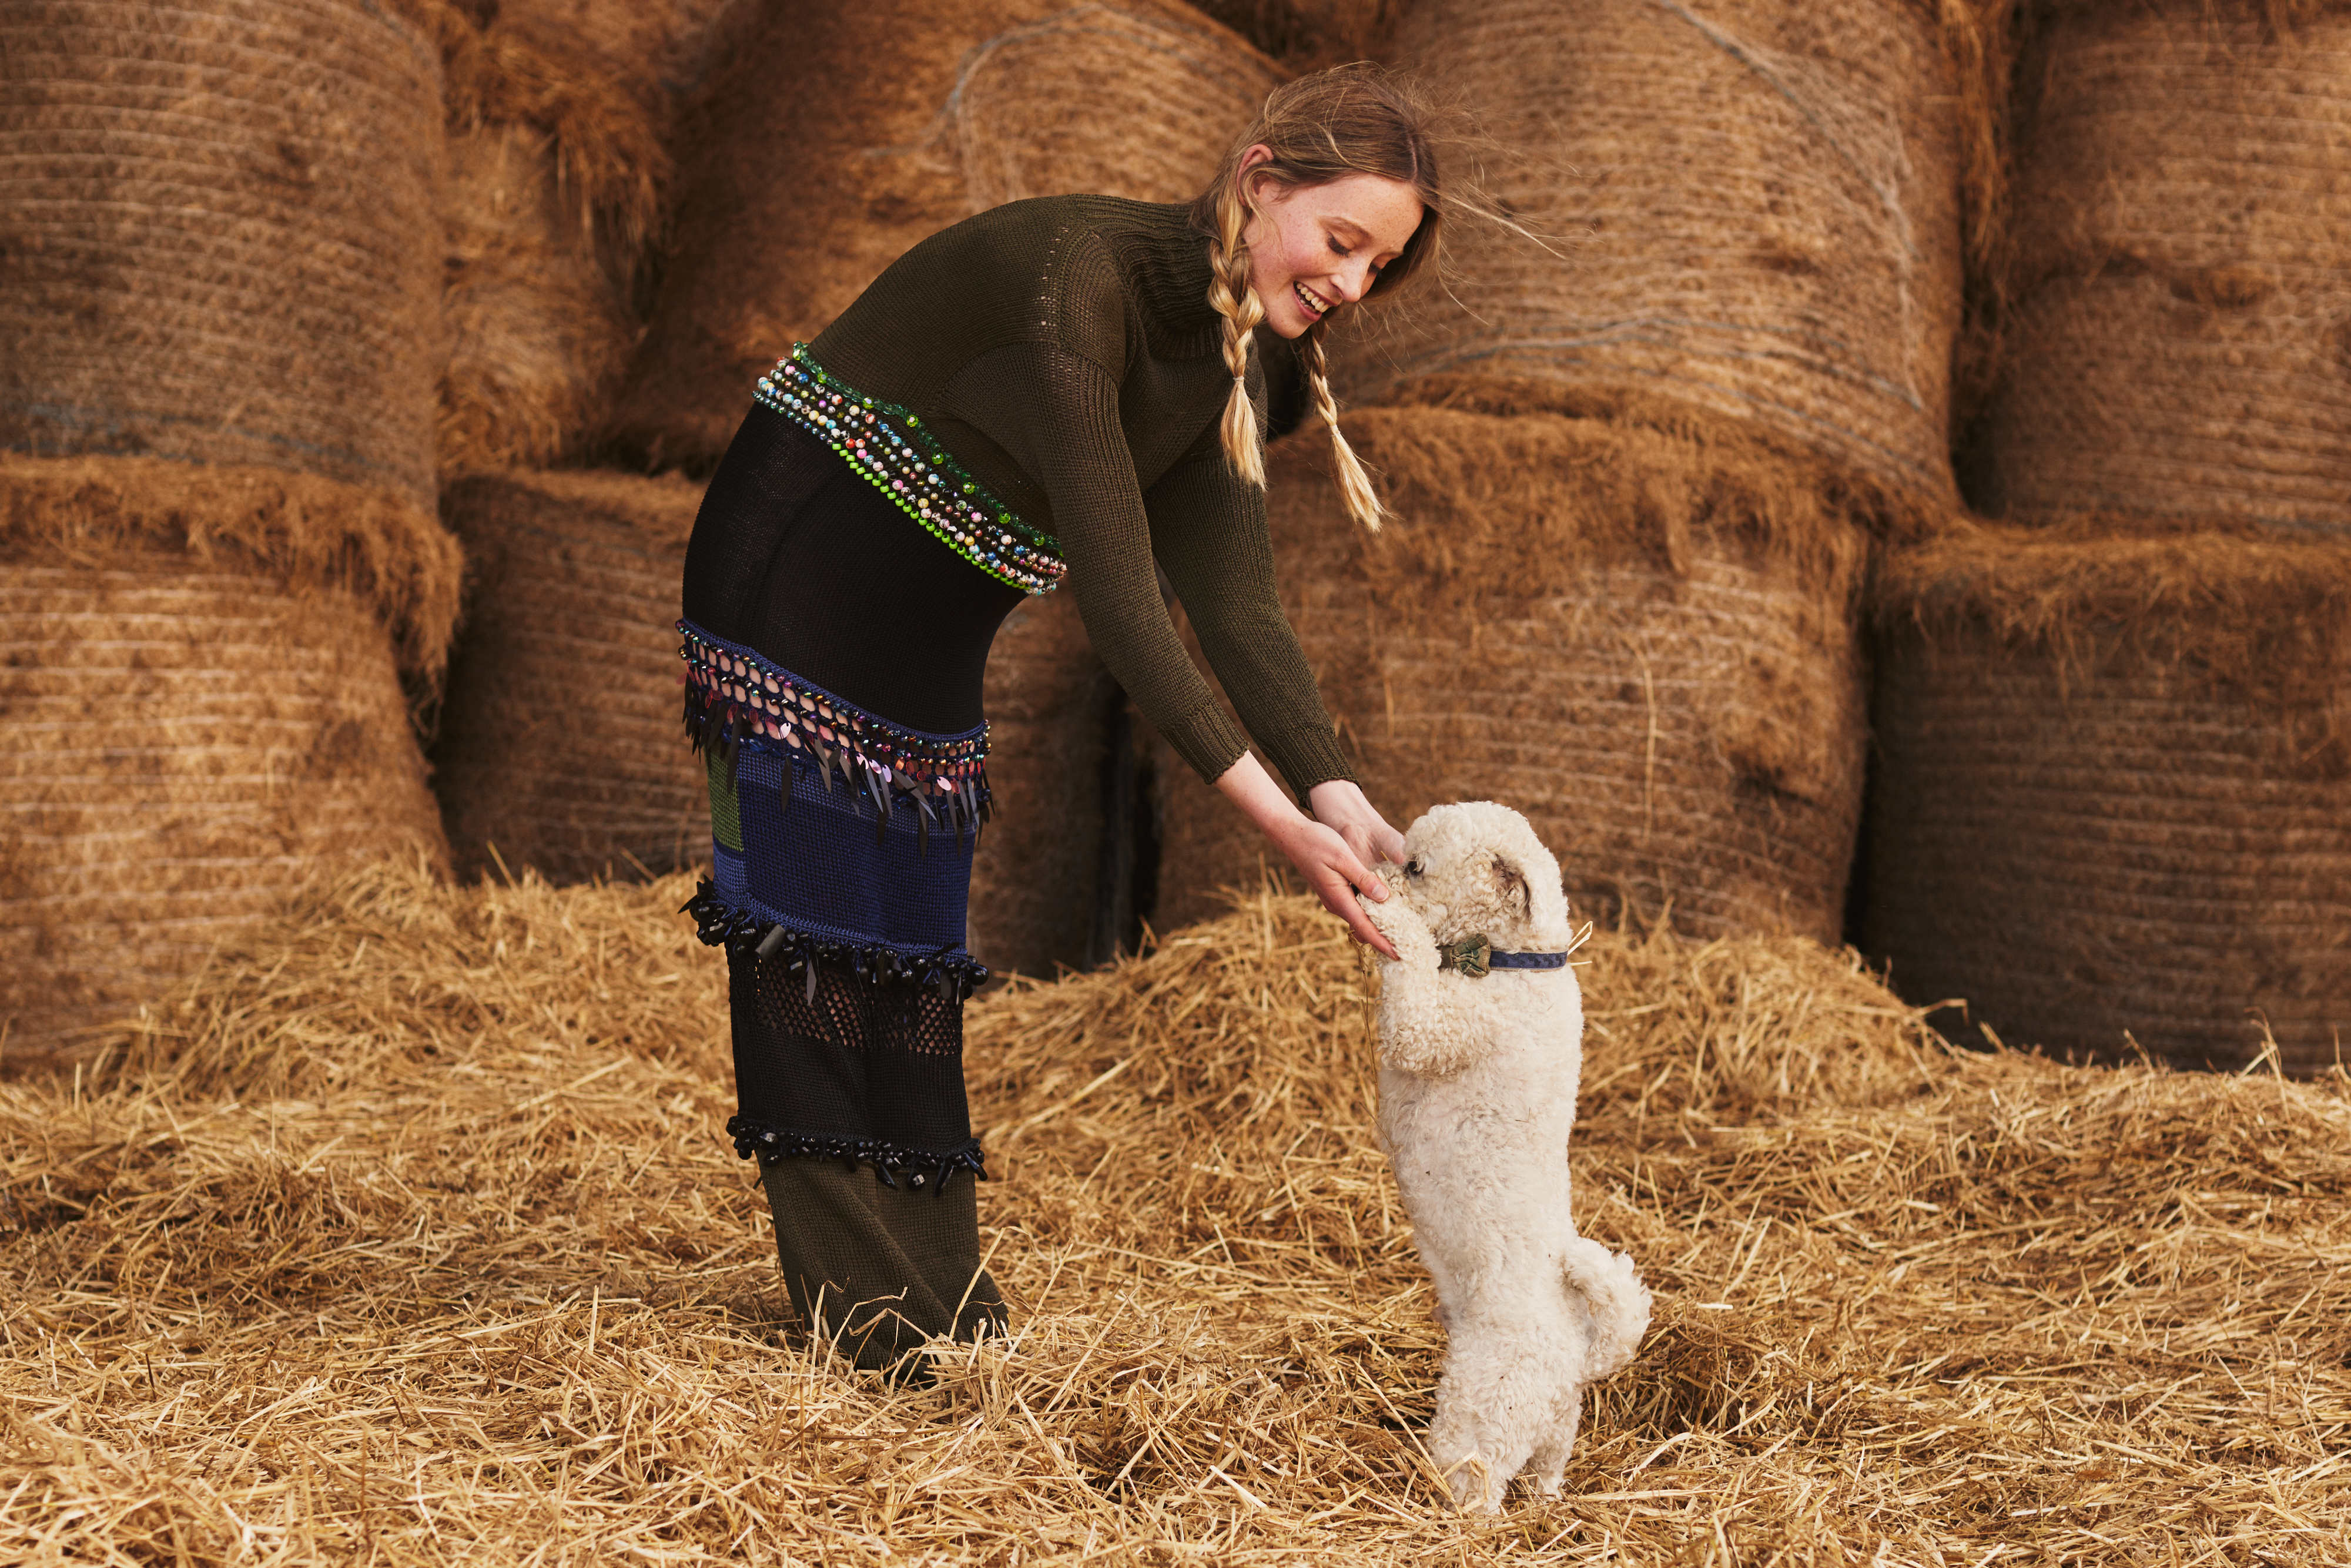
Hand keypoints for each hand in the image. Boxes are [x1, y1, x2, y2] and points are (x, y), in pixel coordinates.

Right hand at [1214, 753, 1399, 957]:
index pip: (1364, 927)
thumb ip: (1364, 878)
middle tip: (1406, 948)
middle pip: (1363, 928)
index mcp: (1339, 898)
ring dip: (1378, 927)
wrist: (1292, 835)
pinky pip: (1356, 908)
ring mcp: (1335, 898)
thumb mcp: (1343, 857)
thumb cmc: (1317, 842)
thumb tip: (1384, 896)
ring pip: (1360, 919)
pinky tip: (1384, 909)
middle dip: (1383, 940)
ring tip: (1400, 933)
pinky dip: (1371, 913)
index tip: (1398, 955)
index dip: (1382, 943)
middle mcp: (1336, 903)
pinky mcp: (1335, 891)